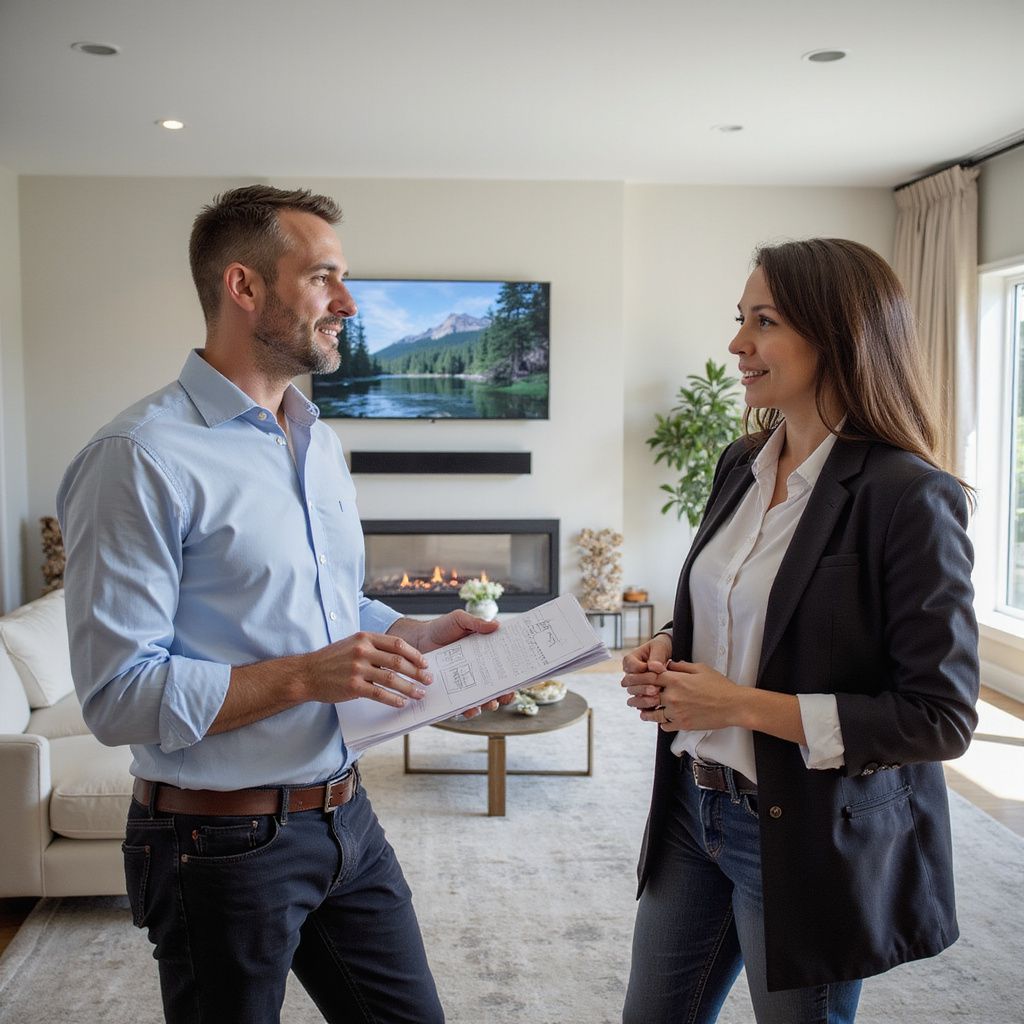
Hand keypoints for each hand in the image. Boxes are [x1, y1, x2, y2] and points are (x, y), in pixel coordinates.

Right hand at [304, 632, 432, 707]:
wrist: (307, 673)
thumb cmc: (332, 659)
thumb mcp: (352, 643)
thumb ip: (374, 646)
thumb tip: (401, 658)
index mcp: (365, 637)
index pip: (397, 644)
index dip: (414, 655)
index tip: (425, 664)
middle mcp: (362, 651)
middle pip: (398, 662)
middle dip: (417, 672)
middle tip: (428, 680)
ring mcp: (357, 669)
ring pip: (392, 679)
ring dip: (410, 688)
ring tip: (419, 694)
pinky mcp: (353, 686)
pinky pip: (379, 694)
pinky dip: (393, 699)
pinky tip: (401, 703)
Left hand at [387, 611, 508, 717]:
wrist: (418, 639)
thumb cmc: (442, 628)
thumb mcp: (460, 620)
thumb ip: (477, 623)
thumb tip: (497, 625)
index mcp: (486, 655)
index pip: (504, 668)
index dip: (514, 676)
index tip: (519, 680)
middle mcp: (478, 672)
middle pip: (497, 688)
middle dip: (504, 695)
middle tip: (504, 696)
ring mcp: (465, 684)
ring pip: (481, 700)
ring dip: (487, 705)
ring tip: (488, 704)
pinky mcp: (451, 692)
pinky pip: (461, 706)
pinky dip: (467, 710)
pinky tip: (468, 709)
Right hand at [620, 633, 672, 712]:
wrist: (667, 654)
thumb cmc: (660, 648)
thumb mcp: (659, 647)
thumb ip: (656, 657)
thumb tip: (654, 667)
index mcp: (630, 660)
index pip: (632, 667)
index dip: (642, 670)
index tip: (656, 670)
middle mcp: (630, 673)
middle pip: (630, 682)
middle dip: (643, 686)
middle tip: (655, 689)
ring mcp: (634, 684)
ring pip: (634, 693)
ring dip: (644, 696)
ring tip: (656, 698)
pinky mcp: (641, 693)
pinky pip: (640, 701)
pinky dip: (647, 703)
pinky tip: (656, 704)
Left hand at [635, 660, 742, 731]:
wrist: (733, 705)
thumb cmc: (719, 686)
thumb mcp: (700, 669)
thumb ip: (681, 667)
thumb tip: (669, 665)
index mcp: (676, 680)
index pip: (650, 677)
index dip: (639, 678)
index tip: (631, 681)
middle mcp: (673, 696)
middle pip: (647, 696)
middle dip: (637, 696)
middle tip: (630, 698)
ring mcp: (677, 711)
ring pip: (654, 714)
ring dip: (646, 713)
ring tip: (641, 713)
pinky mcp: (683, 724)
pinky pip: (665, 725)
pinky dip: (661, 723)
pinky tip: (660, 721)